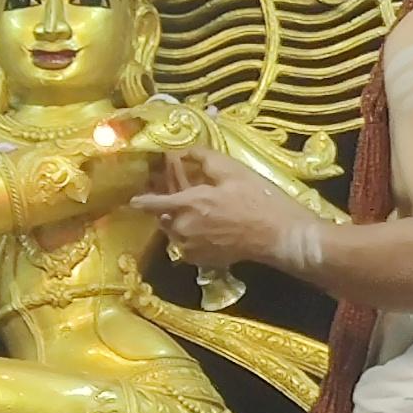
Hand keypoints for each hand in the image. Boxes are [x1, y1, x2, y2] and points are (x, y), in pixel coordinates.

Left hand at [143, 149, 314, 272]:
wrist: (279, 235)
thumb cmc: (257, 200)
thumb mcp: (231, 171)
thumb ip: (203, 158)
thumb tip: (183, 151)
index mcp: (188, 205)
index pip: (153, 202)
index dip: (142, 199)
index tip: (133, 198)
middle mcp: (184, 229)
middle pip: (163, 216)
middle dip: (167, 202)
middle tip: (179, 190)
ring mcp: (192, 249)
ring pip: (175, 231)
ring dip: (178, 219)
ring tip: (194, 206)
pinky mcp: (202, 260)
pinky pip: (187, 245)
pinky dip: (190, 233)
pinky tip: (205, 223)